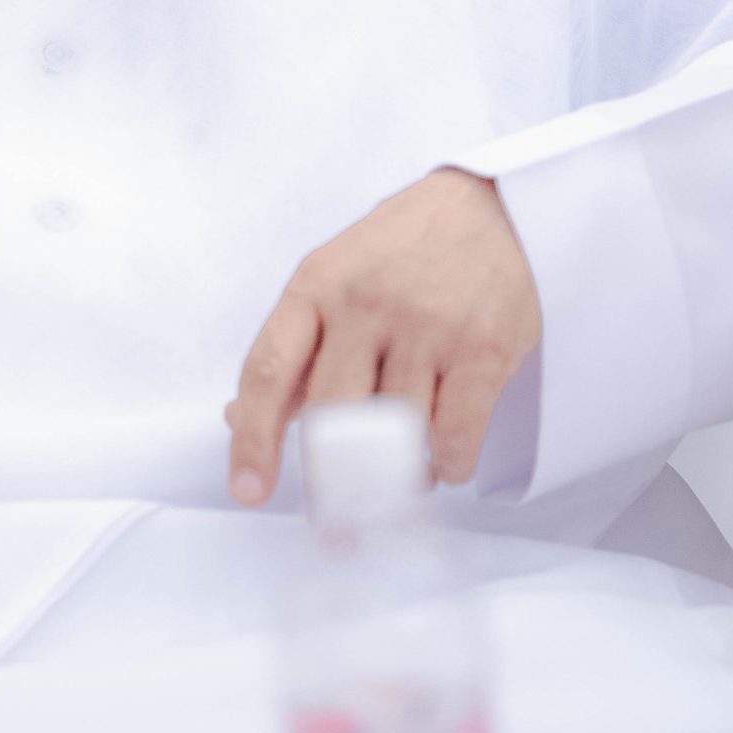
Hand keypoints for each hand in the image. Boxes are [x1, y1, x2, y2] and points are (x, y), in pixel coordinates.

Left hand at [226, 167, 539, 501]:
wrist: (493, 208)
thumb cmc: (402, 250)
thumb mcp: (334, 278)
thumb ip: (294, 350)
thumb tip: (239, 421)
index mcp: (315, 285)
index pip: (268, 371)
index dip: (253, 439)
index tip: (248, 491)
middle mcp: (366, 304)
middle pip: (330, 419)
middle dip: (331, 484)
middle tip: (337, 524)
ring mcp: (427, 327)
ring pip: (395, 437)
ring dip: (398, 476)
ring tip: (403, 476)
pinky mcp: (483, 350)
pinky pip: (454, 438)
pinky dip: (447, 466)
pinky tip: (444, 459)